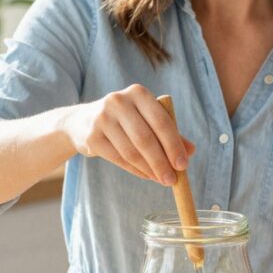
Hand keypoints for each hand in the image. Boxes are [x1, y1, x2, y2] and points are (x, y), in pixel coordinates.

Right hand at [61, 85, 194, 185]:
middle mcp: (118, 101)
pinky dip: (135, 170)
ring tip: (161, 179)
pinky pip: (118, 159)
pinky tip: (146, 176)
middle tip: (172, 180)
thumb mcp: (146, 119)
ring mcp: (102, 118)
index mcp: (138, 93)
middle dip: (162, 162)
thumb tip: (191, 151)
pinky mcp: (92, 136)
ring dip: (149, 170)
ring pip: (131, 151)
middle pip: (145, 138)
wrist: (82, 121)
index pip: (161, 121)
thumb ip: (169, 133)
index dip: (174, 145)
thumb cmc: (125, 120)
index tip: (183, 165)